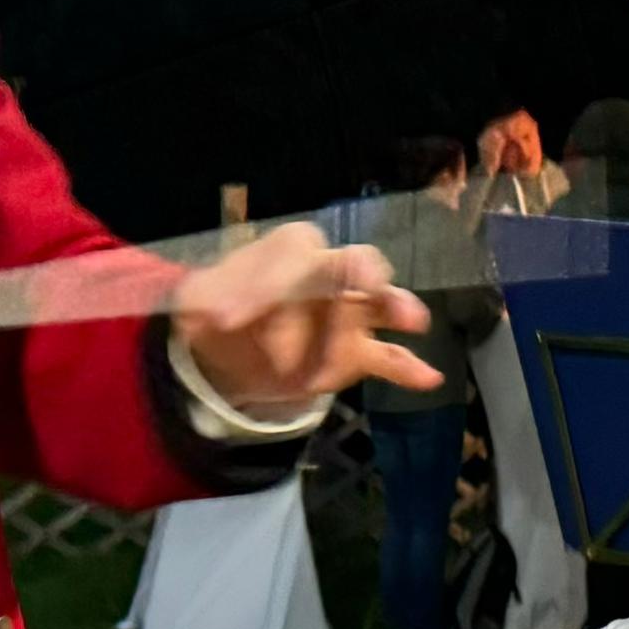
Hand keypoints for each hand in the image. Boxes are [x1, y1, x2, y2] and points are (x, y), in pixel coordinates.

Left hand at [171, 222, 429, 408]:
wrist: (231, 353)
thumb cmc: (222, 313)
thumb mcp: (200, 301)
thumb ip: (205, 300)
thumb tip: (212, 314)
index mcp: (292, 251)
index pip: (296, 253)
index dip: (267, 281)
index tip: (227, 319)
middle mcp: (329, 274)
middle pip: (350, 268)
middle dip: (341, 293)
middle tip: (319, 326)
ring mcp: (348, 314)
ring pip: (378, 303)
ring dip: (395, 306)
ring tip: (413, 319)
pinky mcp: (355, 353)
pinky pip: (387, 356)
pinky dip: (407, 366)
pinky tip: (428, 377)